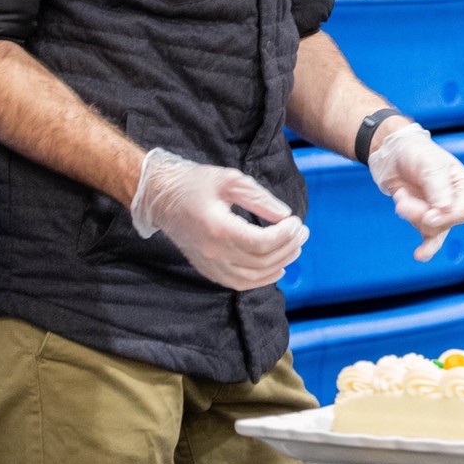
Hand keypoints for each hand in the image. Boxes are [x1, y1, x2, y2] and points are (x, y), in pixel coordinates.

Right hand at [129, 148, 308, 289]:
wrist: (160, 197)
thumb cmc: (195, 183)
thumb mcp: (230, 180)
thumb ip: (259, 199)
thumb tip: (285, 215)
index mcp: (218, 228)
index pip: (262, 242)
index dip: (285, 235)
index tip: (297, 221)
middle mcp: (213, 252)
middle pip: (261, 261)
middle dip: (288, 247)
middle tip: (303, 231)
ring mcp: (209, 264)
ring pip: (253, 277)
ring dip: (279, 264)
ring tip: (295, 247)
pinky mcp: (207, 269)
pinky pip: (238, 283)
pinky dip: (261, 279)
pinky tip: (277, 269)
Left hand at [368, 123, 463, 261]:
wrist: (393, 154)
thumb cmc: (416, 153)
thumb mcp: (429, 164)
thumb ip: (438, 187)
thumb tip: (445, 210)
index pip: (463, 212)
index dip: (445, 217)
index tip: (427, 214)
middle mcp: (456, 202)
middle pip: (444, 223)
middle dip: (420, 214)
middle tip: (402, 200)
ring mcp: (440, 213)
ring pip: (430, 229)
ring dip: (410, 215)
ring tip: (401, 196)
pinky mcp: (425, 220)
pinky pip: (429, 239)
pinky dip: (426, 248)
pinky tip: (420, 255)